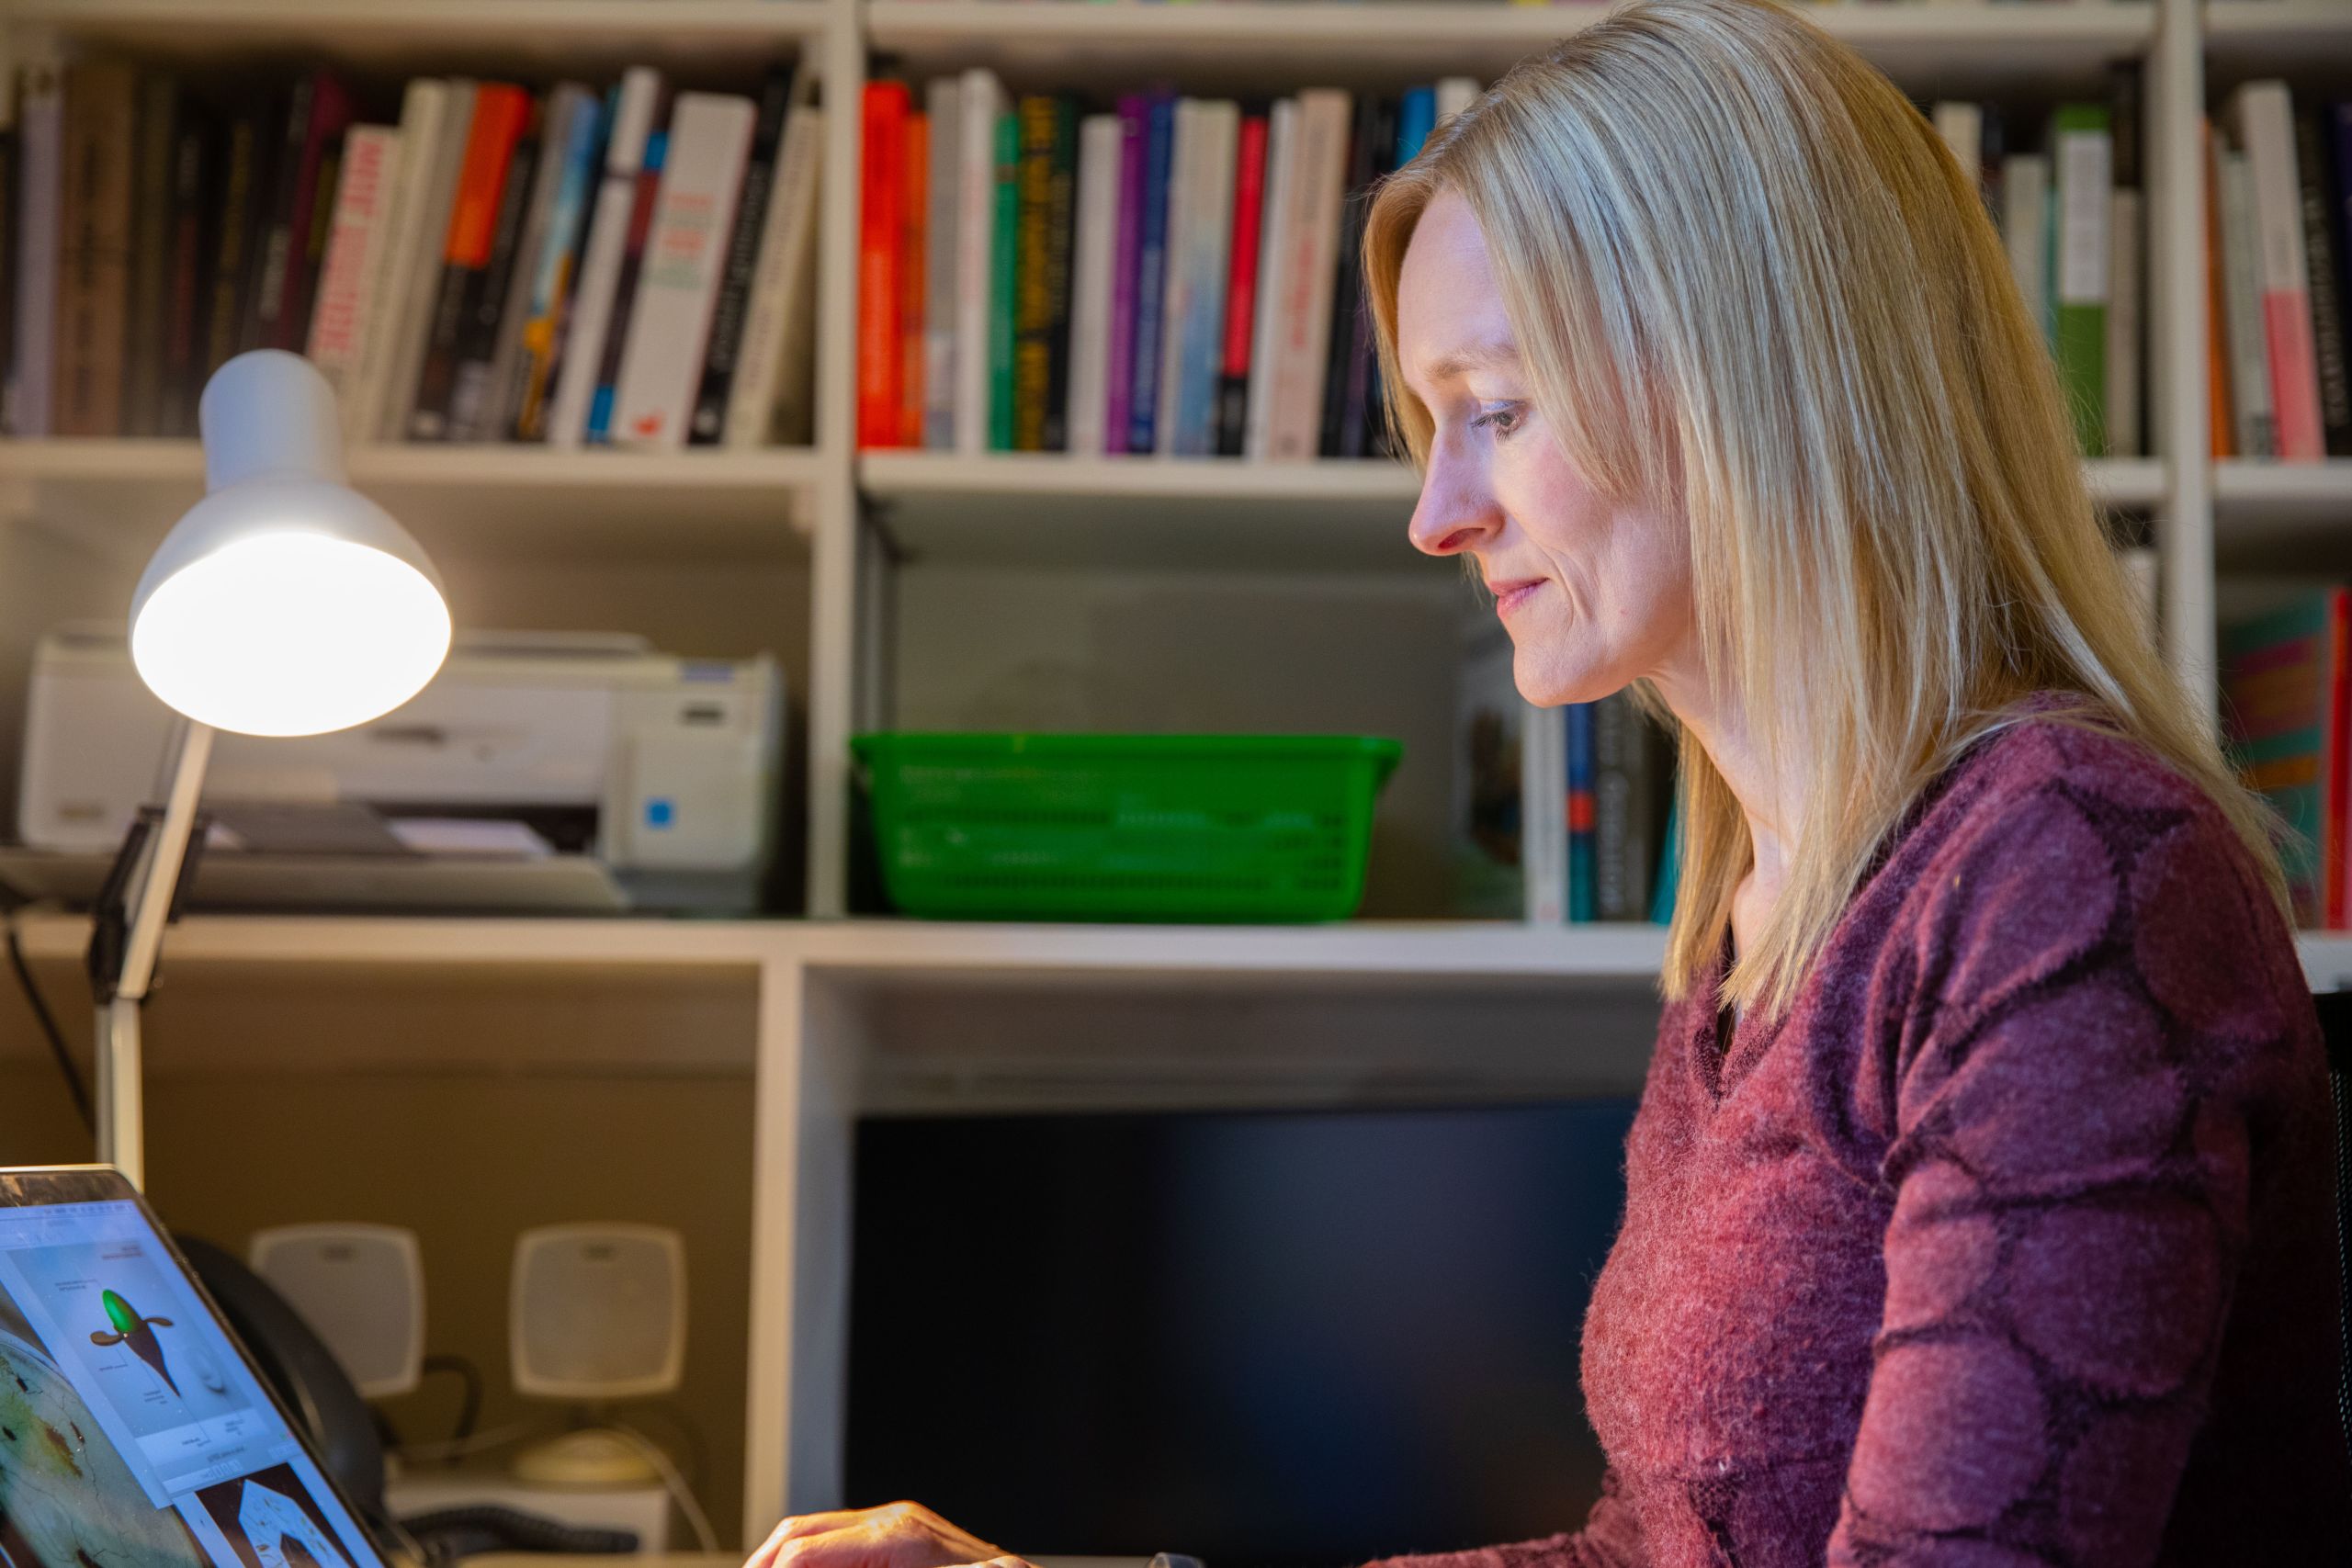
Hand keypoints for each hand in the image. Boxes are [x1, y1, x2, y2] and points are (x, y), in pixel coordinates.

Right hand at [744, 1500, 1033, 1567]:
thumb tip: (797, 1567)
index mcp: (898, 1538)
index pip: (804, 1550)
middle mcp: (897, 1520)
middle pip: (802, 1530)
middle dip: (769, 1559)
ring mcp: (902, 1520)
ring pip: (820, 1529)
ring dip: (790, 1556)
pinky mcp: (907, 1529)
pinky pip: (848, 1535)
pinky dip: (820, 1555)